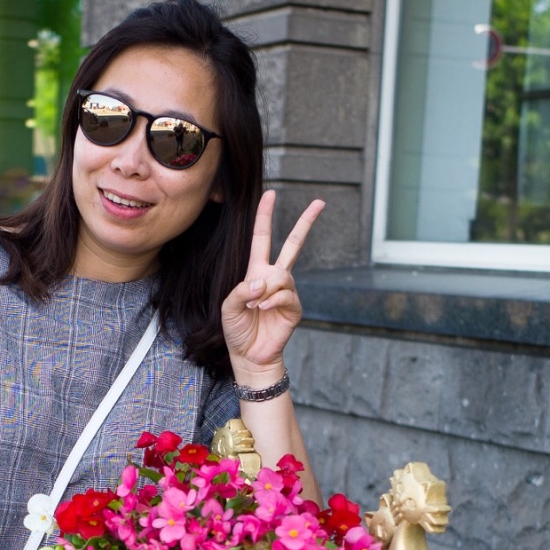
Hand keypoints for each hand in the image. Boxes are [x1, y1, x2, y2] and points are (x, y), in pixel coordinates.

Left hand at [221, 191, 323, 384]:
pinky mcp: (294, 308)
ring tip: (255, 307)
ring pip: (282, 276)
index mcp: (256, 271)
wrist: (249, 355)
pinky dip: (272, 302)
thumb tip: (264, 282)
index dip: (265, 216)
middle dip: (306, 222)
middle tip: (320, 202)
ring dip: (265, 291)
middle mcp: (274, 277)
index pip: (262, 238)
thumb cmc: (237, 329)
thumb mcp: (228, 305)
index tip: (271, 194)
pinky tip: (263, 311)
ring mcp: (287, 292)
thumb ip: (242, 290)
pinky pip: (286, 294)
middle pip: (294, 244)